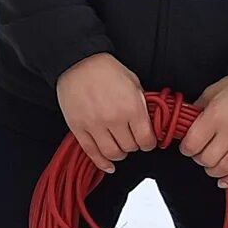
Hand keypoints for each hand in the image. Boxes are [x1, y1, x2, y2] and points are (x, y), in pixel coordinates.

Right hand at [56, 52, 153, 172]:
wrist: (78, 62)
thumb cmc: (106, 69)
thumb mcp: (134, 83)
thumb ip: (141, 105)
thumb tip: (148, 123)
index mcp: (131, 108)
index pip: (146, 140)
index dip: (149, 143)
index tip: (148, 141)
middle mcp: (114, 119)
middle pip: (130, 148)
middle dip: (133, 146)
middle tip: (132, 140)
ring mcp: (95, 125)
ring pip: (112, 153)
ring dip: (119, 155)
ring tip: (120, 149)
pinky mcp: (78, 127)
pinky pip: (90, 151)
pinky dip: (101, 162)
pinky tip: (107, 165)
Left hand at [181, 76, 227, 189]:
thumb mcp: (213, 91)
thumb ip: (198, 108)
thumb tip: (186, 121)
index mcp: (215, 117)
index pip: (192, 144)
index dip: (186, 149)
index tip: (187, 147)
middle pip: (207, 159)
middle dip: (200, 160)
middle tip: (201, 154)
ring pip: (225, 168)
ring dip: (214, 171)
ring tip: (212, 167)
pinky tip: (225, 180)